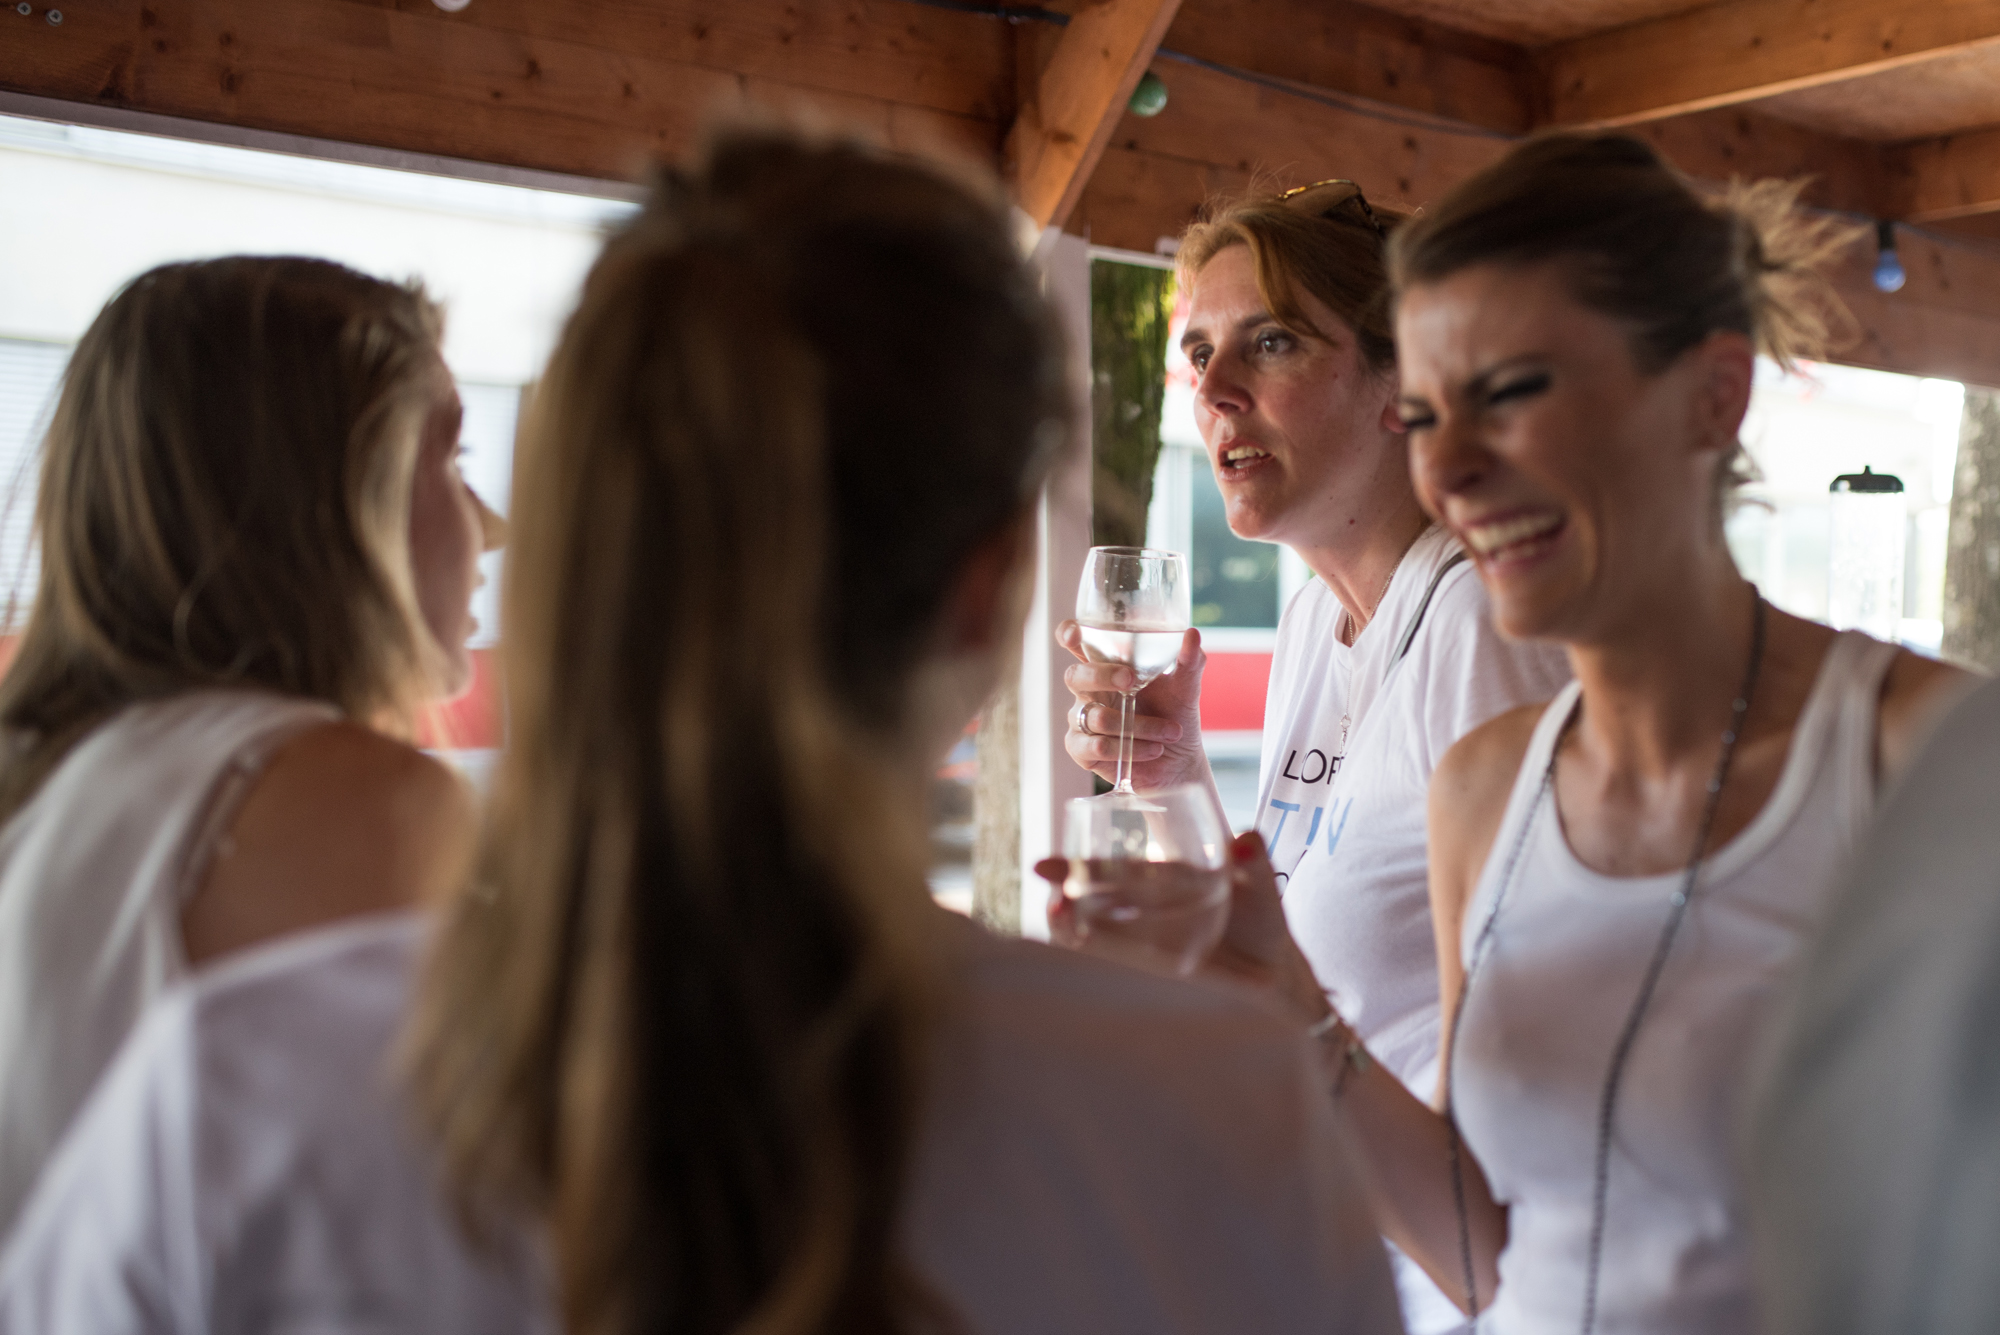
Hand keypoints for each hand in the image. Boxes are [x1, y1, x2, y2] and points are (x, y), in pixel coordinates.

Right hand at [1036, 833, 1329, 1023]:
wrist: (1274, 970)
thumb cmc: (1264, 921)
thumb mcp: (1264, 886)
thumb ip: (1257, 863)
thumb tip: (1248, 838)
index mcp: (1165, 876)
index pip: (1115, 866)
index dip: (1078, 863)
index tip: (1044, 865)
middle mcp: (1147, 905)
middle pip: (1094, 895)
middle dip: (1066, 894)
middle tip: (1053, 900)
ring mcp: (1147, 938)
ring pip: (1096, 928)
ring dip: (1073, 927)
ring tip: (1058, 919)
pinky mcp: (1153, 967)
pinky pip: (1115, 958)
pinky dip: (1096, 951)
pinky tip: (1079, 947)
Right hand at [1057, 622, 1208, 791]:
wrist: (1180, 761)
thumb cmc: (1174, 717)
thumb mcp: (1185, 688)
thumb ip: (1188, 662)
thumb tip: (1192, 634)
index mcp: (1106, 667)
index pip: (1077, 644)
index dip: (1068, 634)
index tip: (1075, 632)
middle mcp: (1088, 691)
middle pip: (1074, 676)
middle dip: (1101, 676)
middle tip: (1130, 681)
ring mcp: (1081, 720)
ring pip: (1096, 716)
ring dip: (1139, 725)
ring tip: (1170, 732)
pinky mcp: (1082, 750)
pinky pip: (1095, 745)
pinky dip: (1129, 748)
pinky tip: (1152, 750)